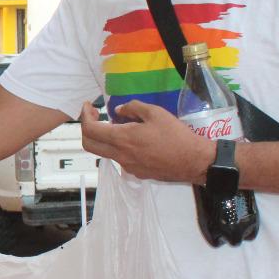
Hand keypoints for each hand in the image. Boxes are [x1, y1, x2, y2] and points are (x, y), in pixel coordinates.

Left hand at [78, 100, 214, 183]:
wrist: (193, 161)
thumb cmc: (175, 135)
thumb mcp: (156, 113)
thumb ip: (133, 108)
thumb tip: (118, 110)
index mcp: (122, 139)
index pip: (90, 130)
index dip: (84, 116)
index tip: (88, 106)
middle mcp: (120, 155)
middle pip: (89, 145)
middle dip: (86, 128)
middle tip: (95, 116)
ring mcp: (127, 166)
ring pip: (105, 152)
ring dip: (104, 138)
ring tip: (118, 125)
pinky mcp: (137, 173)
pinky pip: (120, 158)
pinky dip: (119, 146)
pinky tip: (134, 139)